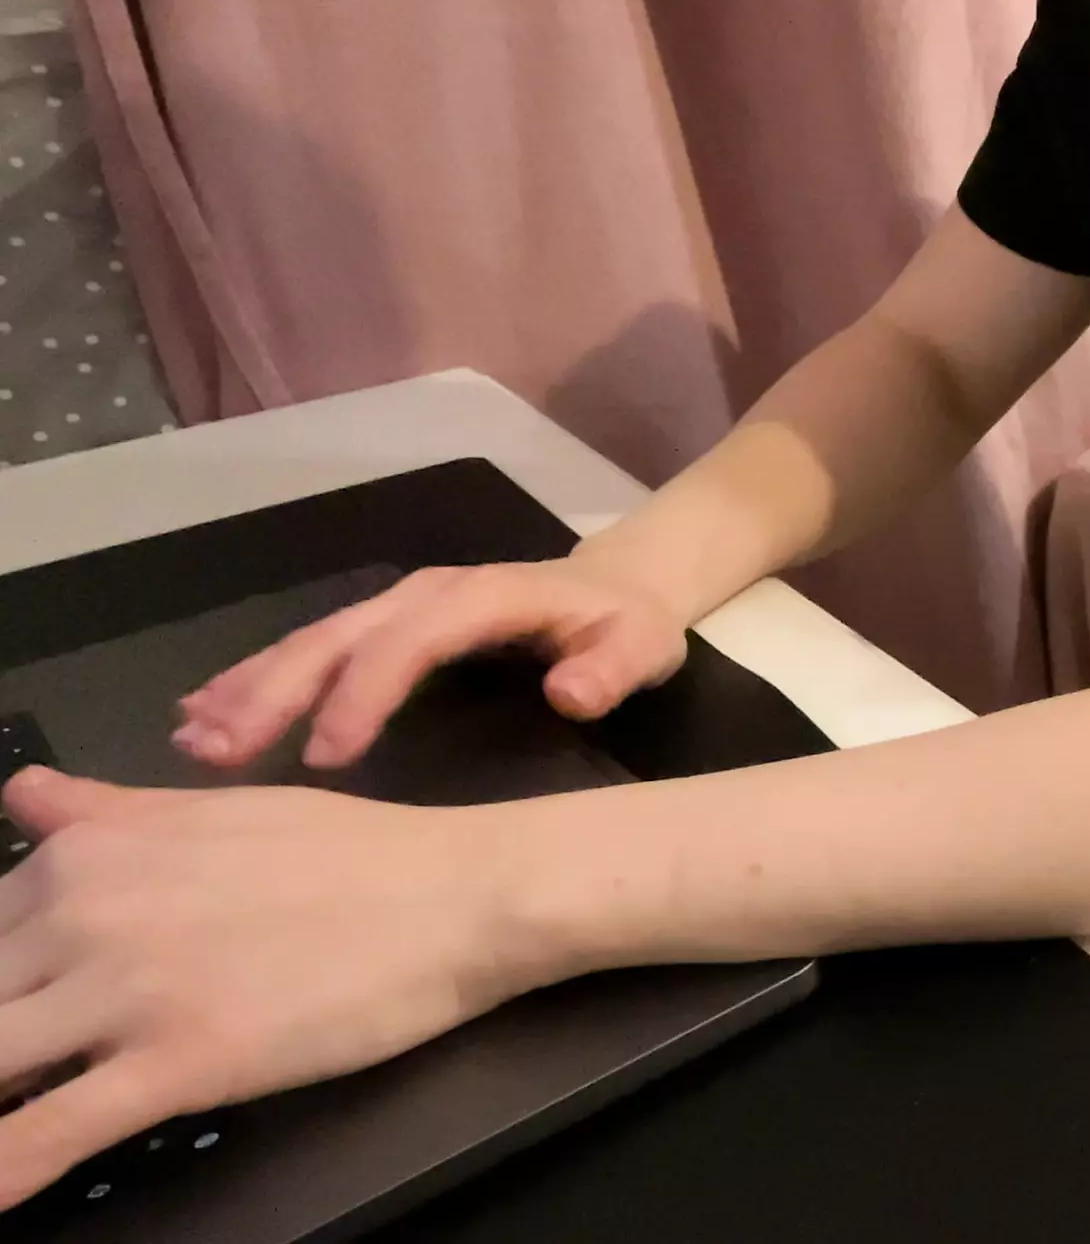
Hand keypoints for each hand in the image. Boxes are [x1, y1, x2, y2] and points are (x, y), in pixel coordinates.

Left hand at [0, 767, 516, 1209]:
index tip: (26, 1010)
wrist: (456, 895)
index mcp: (85, 854)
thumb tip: (23, 797)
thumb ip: (107, 815)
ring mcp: (127, 991)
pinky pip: (48, 1134)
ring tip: (13, 1112)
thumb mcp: (218, 814)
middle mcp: (83, 911)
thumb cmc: (353, 854)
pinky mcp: (178, 1064)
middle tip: (34, 1062)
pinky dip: (5, 1170)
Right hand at [175, 555, 688, 768]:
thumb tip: (571, 693)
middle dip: (276, 690)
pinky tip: (204, 713)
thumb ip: (613, 668)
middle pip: (341, 636)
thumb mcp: (643, 645)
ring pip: (314, 641)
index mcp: (484, 597)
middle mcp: (428, 594)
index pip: (412, 640)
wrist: (618, 586)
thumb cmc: (626, 625)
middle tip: (219, 749)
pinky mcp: (384, 624)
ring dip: (251, 686)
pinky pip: (313, 648)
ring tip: (195, 737)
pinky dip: (257, 678)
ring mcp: (400, 605)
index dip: (365, 692)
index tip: (324, 755)